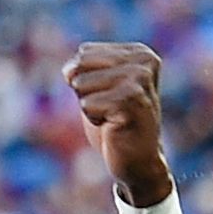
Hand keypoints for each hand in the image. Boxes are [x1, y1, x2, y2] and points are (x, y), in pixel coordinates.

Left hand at [64, 42, 172, 205]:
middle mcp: (144, 62)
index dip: (87, 79)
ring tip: (112, 117)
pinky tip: (113, 127)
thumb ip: (81, 67)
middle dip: (86, 91)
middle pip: (81, 65)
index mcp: (139, 52)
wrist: (138, 161)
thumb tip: (68, 71)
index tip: (110, 96)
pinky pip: (87, 104)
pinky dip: (93, 119)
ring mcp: (140, 80)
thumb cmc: (115, 123)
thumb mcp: (98, 85)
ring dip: (90, 106)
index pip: (84, 52)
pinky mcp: (131, 102)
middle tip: (110, 109)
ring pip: (81, 84)